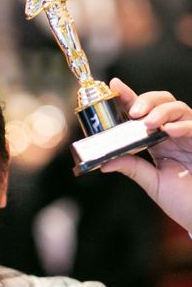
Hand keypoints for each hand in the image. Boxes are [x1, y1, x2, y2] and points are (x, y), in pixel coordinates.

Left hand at [101, 78, 191, 231]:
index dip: (128, 97)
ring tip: (148, 122)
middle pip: (162, 102)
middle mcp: (173, 134)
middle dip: (146, 100)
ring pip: (179, 108)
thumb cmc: (183, 201)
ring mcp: (189, 136)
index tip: (113, 85)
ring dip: (161, 111)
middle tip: (133, 111)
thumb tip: (104, 163)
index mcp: (157, 141)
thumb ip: (132, 168)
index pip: (142, 113)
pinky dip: (182, 125)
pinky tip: (168, 130)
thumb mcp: (152, 183)